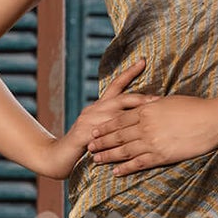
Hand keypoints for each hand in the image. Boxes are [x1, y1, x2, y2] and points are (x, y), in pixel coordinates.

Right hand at [34, 57, 151, 179]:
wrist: (58, 157)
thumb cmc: (85, 145)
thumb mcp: (101, 129)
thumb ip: (116, 121)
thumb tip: (140, 117)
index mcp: (100, 107)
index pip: (116, 85)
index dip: (129, 72)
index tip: (143, 61)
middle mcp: (94, 109)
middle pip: (121, 99)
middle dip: (141, 99)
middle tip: (159, 99)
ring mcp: (88, 120)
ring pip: (116, 115)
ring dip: (135, 117)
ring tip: (152, 118)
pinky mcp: (84, 134)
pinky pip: (105, 133)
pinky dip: (119, 135)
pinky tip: (133, 138)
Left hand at [87, 88, 217, 176]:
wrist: (212, 119)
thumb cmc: (195, 107)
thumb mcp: (169, 101)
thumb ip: (154, 106)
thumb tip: (146, 107)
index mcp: (146, 110)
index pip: (120, 119)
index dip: (106, 126)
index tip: (96, 130)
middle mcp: (145, 126)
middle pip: (117, 135)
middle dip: (101, 141)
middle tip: (89, 146)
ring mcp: (152, 142)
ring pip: (124, 150)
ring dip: (108, 155)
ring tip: (96, 160)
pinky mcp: (161, 156)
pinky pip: (139, 163)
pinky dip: (125, 168)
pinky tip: (116, 172)